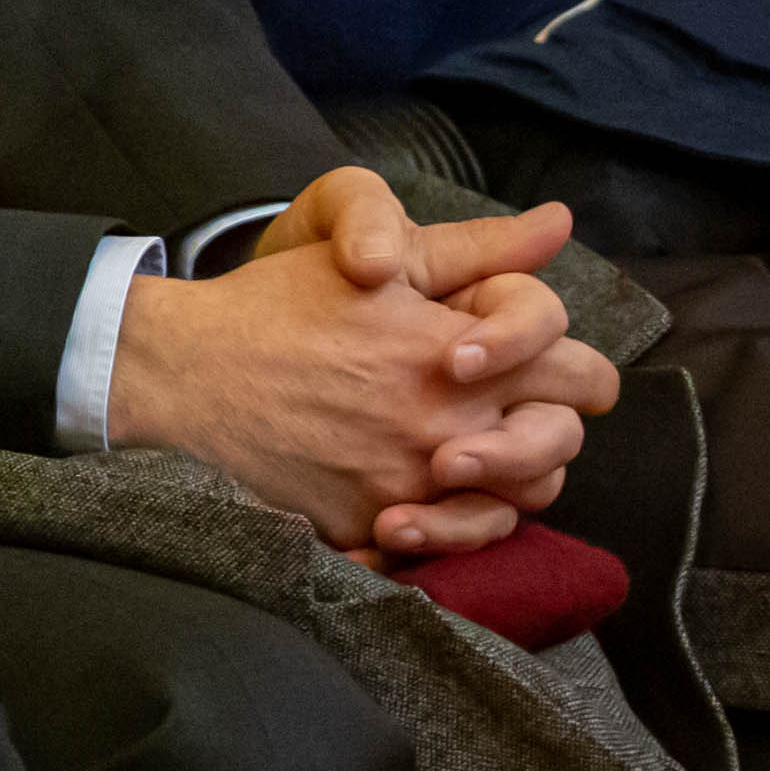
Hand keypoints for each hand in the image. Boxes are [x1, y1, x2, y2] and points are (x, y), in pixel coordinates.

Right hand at [106, 170, 613, 555]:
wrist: (184, 373)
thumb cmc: (278, 306)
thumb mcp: (380, 260)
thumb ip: (480, 249)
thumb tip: (560, 222)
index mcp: (468, 353)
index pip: (585, 377)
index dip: (568, 371)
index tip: (528, 368)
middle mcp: (453, 423)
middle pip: (560, 450)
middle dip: (541, 433)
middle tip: (495, 418)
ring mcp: (413, 481)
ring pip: (515, 508)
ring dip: (501, 488)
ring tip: (457, 460)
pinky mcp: (370, 524)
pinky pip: (444, 549)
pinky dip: (440, 532)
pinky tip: (411, 502)